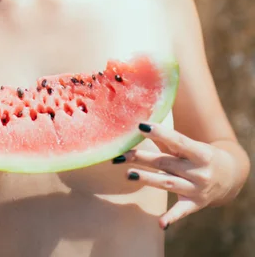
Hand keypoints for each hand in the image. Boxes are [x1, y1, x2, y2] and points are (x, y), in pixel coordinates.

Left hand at [115, 123, 234, 229]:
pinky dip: (171, 217)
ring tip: (129, 174)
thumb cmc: (201, 155)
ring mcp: (197, 190)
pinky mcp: (195, 204)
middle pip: (166, 163)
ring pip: (168, 183)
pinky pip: (181, 211)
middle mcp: (199, 172)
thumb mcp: (191, 145)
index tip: (141, 126)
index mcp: (200, 152)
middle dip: (142, 158)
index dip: (160, 133)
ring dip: (148, 179)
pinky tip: (160, 223)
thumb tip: (142, 127)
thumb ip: (168, 140)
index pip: (178, 141)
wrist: (229, 177)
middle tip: (121, 155)